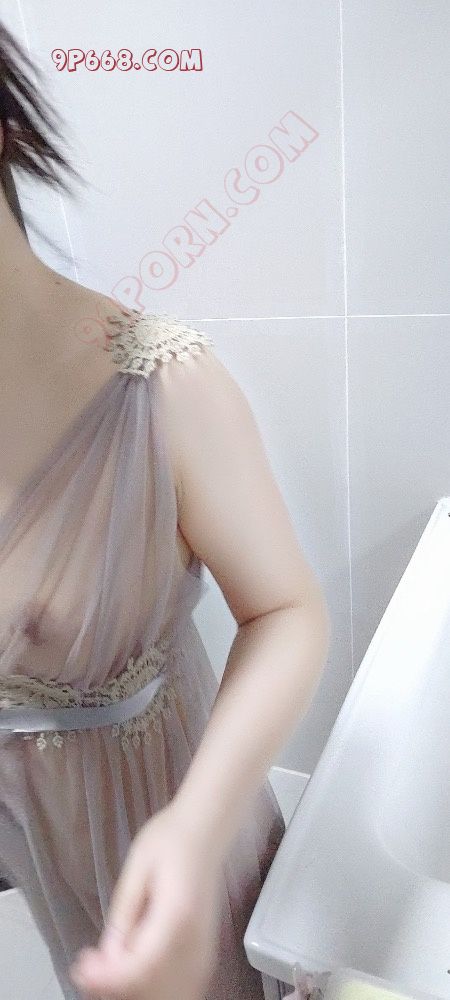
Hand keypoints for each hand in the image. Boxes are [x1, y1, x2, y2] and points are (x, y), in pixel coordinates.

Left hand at [69, 801, 223, 999]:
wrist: (207, 828)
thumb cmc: (171, 838)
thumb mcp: (138, 865)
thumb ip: (124, 911)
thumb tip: (108, 954)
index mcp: (178, 916)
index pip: (141, 966)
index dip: (108, 977)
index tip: (81, 967)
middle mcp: (196, 941)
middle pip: (154, 987)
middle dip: (117, 984)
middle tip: (89, 965)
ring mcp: (205, 950)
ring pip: (169, 992)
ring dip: (135, 988)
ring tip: (107, 966)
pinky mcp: (205, 952)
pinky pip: (182, 985)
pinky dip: (155, 987)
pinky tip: (133, 969)